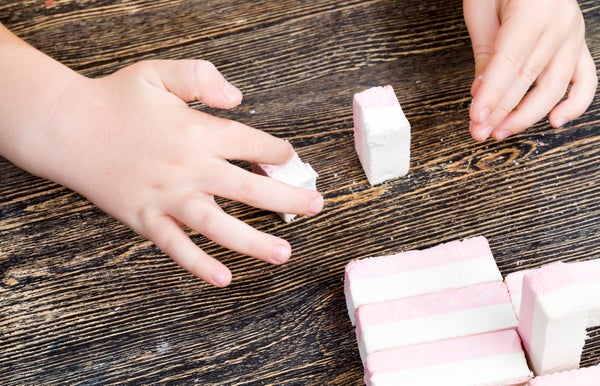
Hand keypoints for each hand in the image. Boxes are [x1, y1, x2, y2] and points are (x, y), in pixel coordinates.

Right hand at [0, 34, 323, 286]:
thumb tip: (238, 97)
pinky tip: (224, 278)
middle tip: (316, 206)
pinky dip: (199, 265)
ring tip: (284, 253)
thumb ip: (202, 77)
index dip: (277, 151)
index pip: (251, 144)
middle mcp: (189, 169)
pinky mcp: (146, 219)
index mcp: (197, 132)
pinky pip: (176, 248)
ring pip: (220, 226)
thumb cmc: (114, 98)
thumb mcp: (159, 72)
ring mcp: (168, 198)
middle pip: (249, 189)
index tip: (291, 157)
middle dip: (287, 198)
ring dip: (254, 242)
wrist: (67, 128)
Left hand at [463, 0, 596, 140]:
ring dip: (526, 115)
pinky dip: (575, 104)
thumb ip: (485, 50)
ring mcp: (573, 36)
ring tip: (500, 131)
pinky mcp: (578, 45)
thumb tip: (480, 91)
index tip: (476, 116)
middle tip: (478, 131)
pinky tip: (555, 121)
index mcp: (534, 10)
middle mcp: (560, 24)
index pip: (510, 62)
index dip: (492, 93)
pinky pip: (585, 80)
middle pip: (530, 78)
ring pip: (555, 86)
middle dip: (501, 111)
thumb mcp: (482, 7)